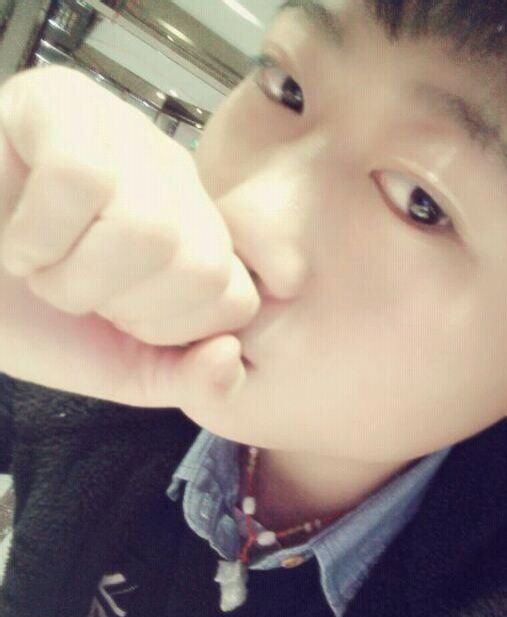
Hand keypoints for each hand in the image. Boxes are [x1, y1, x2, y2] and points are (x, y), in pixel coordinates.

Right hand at [0, 66, 259, 410]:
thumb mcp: (118, 363)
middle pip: (203, 267)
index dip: (168, 329)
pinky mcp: (64, 101)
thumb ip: (184, 378)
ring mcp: (127, 131)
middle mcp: (177, 178)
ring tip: (42, 262)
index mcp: (198, 233)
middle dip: (124, 303)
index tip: (114, 315)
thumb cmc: (27, 313)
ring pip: (149, 229)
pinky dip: (34, 235)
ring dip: (74, 276)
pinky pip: (81, 180)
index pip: (238, 299)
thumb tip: (229, 353)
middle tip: (76, 286)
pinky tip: (16, 232)